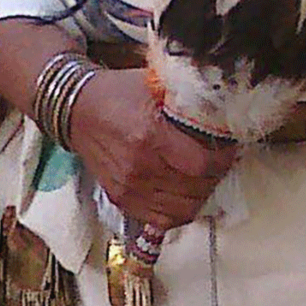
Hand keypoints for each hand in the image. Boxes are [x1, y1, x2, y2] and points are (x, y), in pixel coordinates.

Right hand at [66, 66, 236, 235]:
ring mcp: (128, 188)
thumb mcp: (154, 84)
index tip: (228, 148)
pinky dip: (179, 210)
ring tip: (203, 178)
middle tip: (218, 162)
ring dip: (200, 195)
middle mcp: (139, 168)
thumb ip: (186, 100)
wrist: (76, 110)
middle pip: (195, 190)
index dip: (223, 160)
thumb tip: (222, 110)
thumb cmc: (117, 93)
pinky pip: (161, 220)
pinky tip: (184, 193)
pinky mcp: (121, 200)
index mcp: (149, 135)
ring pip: (183, 210)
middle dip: (215, 176)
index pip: (201, 165)